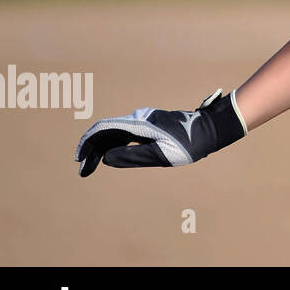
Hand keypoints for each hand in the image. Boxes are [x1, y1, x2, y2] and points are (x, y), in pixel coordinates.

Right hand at [75, 88, 246, 176]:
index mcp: (139, 124)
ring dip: (100, 149)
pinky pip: (124, 134)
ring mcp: (144, 121)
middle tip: (83, 171)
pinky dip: (112, 146)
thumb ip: (133, 157)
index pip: (103, 129)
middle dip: (91, 150)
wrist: (210, 129)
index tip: (79, 160)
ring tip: (90, 168)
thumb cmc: (189, 144)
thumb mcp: (162, 155)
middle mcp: (139, 119)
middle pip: (105, 132)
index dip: (87, 144)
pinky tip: (107, 158)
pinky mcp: (149, 126)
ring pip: (114, 133)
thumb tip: (106, 159)